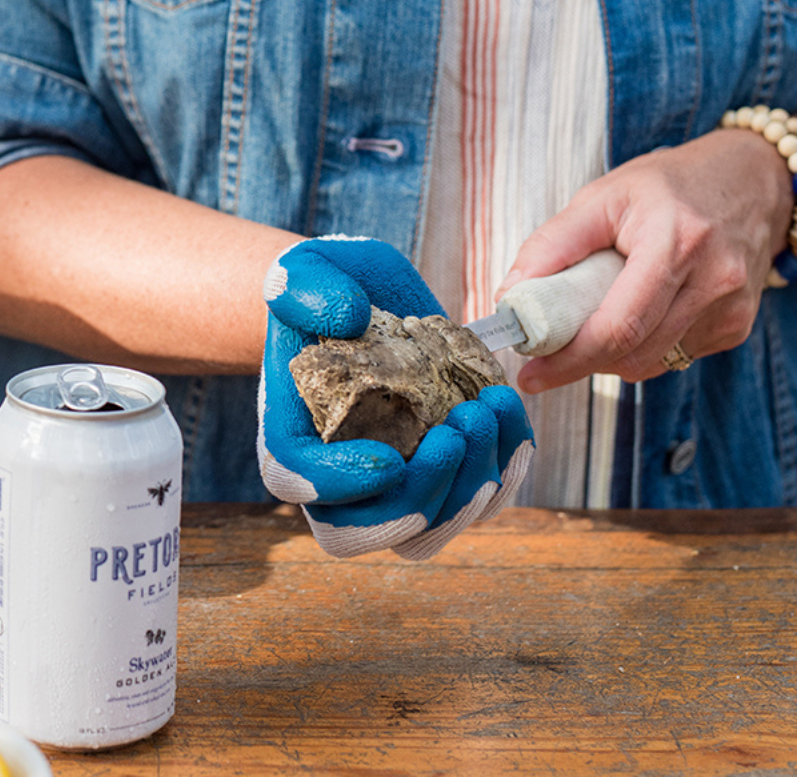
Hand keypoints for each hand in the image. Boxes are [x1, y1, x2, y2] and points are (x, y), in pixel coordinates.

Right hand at [259, 237, 534, 559]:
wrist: (362, 300)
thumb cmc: (326, 289)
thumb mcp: (306, 268)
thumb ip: (306, 285)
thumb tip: (349, 316)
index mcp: (290, 433)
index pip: (297, 483)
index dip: (342, 487)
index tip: (390, 459)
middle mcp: (335, 476)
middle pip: (367, 531)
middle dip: (422, 495)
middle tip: (456, 429)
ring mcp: (392, 484)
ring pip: (430, 530)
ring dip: (472, 482)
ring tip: (489, 407)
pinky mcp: (442, 473)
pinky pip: (478, 501)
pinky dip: (505, 467)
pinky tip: (508, 411)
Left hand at [500, 128, 792, 391]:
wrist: (750, 180)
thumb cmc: (670, 186)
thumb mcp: (602, 196)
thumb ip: (551, 245)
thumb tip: (509, 295)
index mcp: (676, 243)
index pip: (618, 326)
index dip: (568, 360)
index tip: (529, 374)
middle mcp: (712, 281)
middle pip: (632, 354)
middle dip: (579, 360)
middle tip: (545, 351)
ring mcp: (730, 308)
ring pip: (650, 363)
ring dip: (608, 355)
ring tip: (589, 320)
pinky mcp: (735, 326)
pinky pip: (672, 356)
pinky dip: (639, 347)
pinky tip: (633, 315)